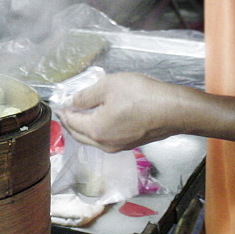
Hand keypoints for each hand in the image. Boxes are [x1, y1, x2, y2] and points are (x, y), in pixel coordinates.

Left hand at [56, 72, 189, 151]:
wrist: (175, 110)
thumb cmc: (142, 96)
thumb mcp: (108, 86)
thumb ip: (86, 95)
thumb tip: (72, 101)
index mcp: (95, 130)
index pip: (71, 121)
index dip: (63, 111)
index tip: (59, 104)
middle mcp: (104, 144)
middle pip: (79, 135)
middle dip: (70, 123)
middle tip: (65, 111)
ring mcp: (118, 147)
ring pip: (93, 139)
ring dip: (83, 128)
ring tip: (80, 115)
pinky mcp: (130, 144)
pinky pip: (106, 139)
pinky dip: (97, 131)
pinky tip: (100, 120)